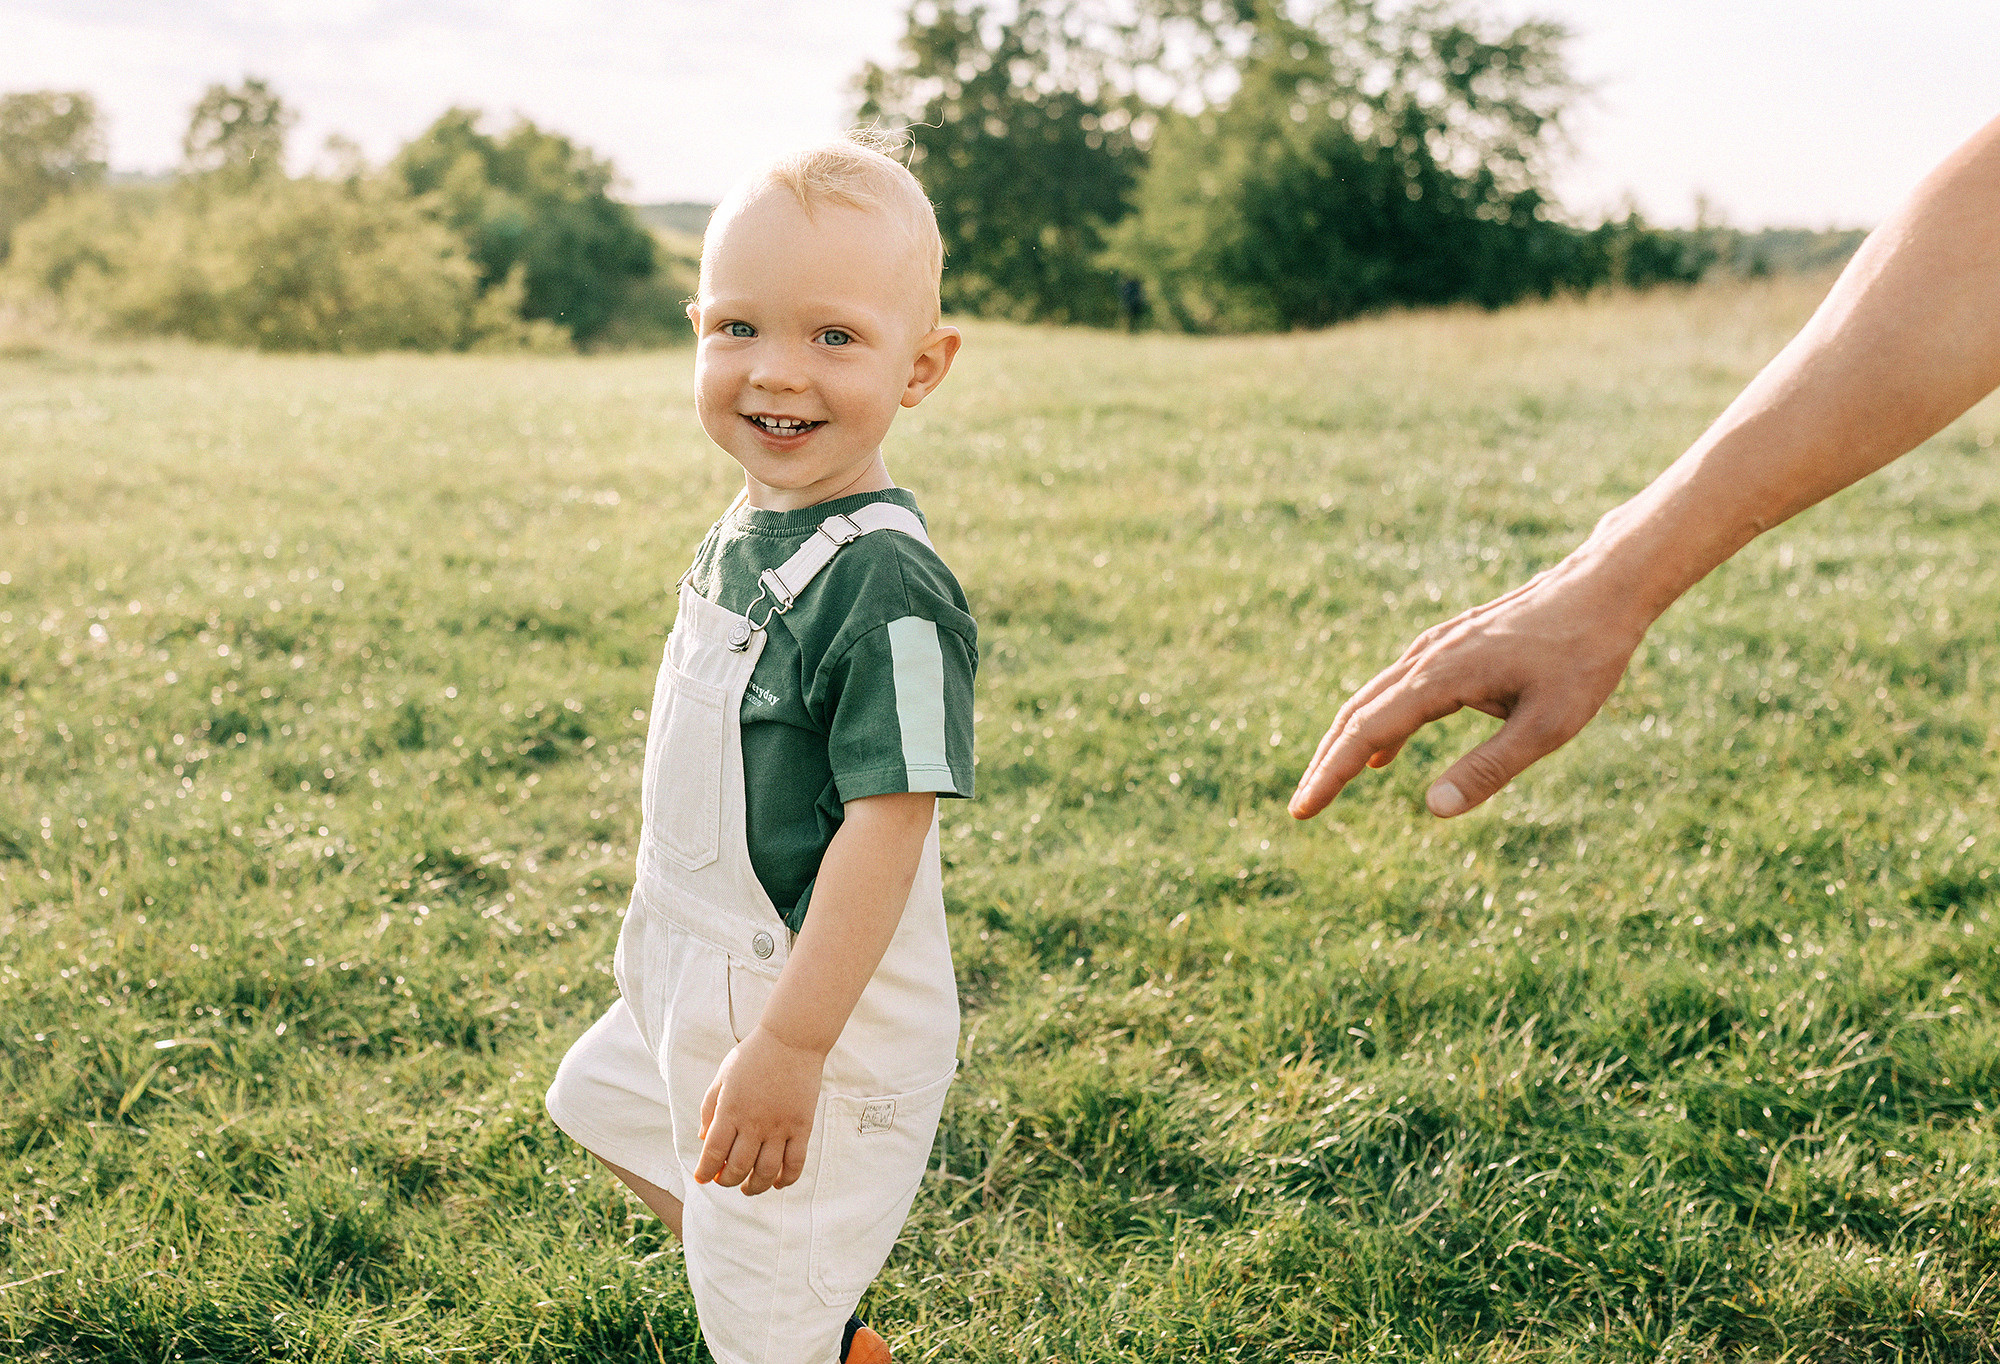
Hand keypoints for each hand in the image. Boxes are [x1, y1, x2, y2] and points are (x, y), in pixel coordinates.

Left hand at [694, 1025, 823, 1194]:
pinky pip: (795, 1163)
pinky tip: (777, 1182)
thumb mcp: (722, 1077)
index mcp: (731, 1110)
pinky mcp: (802, 1126)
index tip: (703, 1177)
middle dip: (727, 1181)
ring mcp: (780, 1126)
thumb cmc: (752, 1056)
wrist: (791, 1039)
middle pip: (738, 1168)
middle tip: (725, 1179)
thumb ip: (709, 1108)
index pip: (713, 1152)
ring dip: (754, 1187)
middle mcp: (754, 1122)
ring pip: (766, 1172)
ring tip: (748, 1188)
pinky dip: (786, 1179)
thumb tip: (704, 1140)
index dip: (706, 1171)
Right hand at [1289, 558, 1645, 819]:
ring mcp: (1436, 646)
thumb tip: (1432, 810)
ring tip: (1331, 784)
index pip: (1365, 733)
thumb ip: (1489, 769)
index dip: (1330, 775)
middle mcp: (1426, 657)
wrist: (1604, 587)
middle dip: (1327, 762)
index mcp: (1439, 678)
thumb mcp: (1547, 726)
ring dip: (1348, 742)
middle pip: (1355, 714)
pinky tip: (1385, 753)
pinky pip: (1399, 687)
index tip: (1301, 811)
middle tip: (1303, 807)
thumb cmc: (1583, 658)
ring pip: (1373, 698)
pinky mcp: (1452, 643)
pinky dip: (1379, 722)